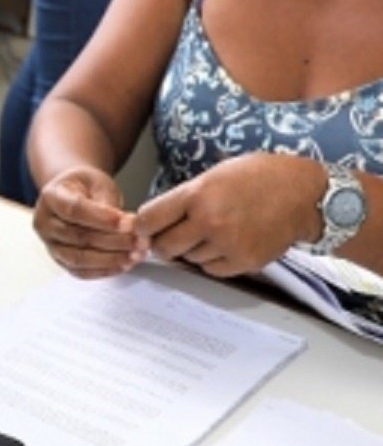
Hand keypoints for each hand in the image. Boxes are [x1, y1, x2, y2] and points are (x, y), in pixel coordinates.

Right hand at [33, 166, 146, 278]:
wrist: (73, 195)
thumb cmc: (85, 187)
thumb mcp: (98, 183)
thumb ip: (107, 201)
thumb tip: (124, 225)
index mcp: (51, 197)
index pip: (74, 210)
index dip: (102, 219)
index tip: (128, 223)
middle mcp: (45, 223)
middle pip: (78, 237)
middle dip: (114, 241)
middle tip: (141, 240)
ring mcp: (50, 244)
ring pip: (79, 258)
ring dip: (111, 259)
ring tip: (136, 255)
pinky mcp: (60, 260)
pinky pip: (80, 271)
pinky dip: (104, 270)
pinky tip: (124, 264)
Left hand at [134, 153, 323, 276]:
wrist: (303, 193)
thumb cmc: (257, 178)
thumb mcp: (213, 176)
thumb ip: (184, 199)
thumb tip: (153, 221)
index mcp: (197, 195)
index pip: (148, 220)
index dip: (141, 226)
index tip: (143, 228)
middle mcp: (209, 221)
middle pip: (164, 246)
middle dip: (163, 242)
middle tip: (172, 236)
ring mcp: (227, 244)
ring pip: (188, 259)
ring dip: (191, 250)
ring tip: (210, 233)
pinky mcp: (244, 262)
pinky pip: (211, 270)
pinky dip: (212, 260)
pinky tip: (225, 244)